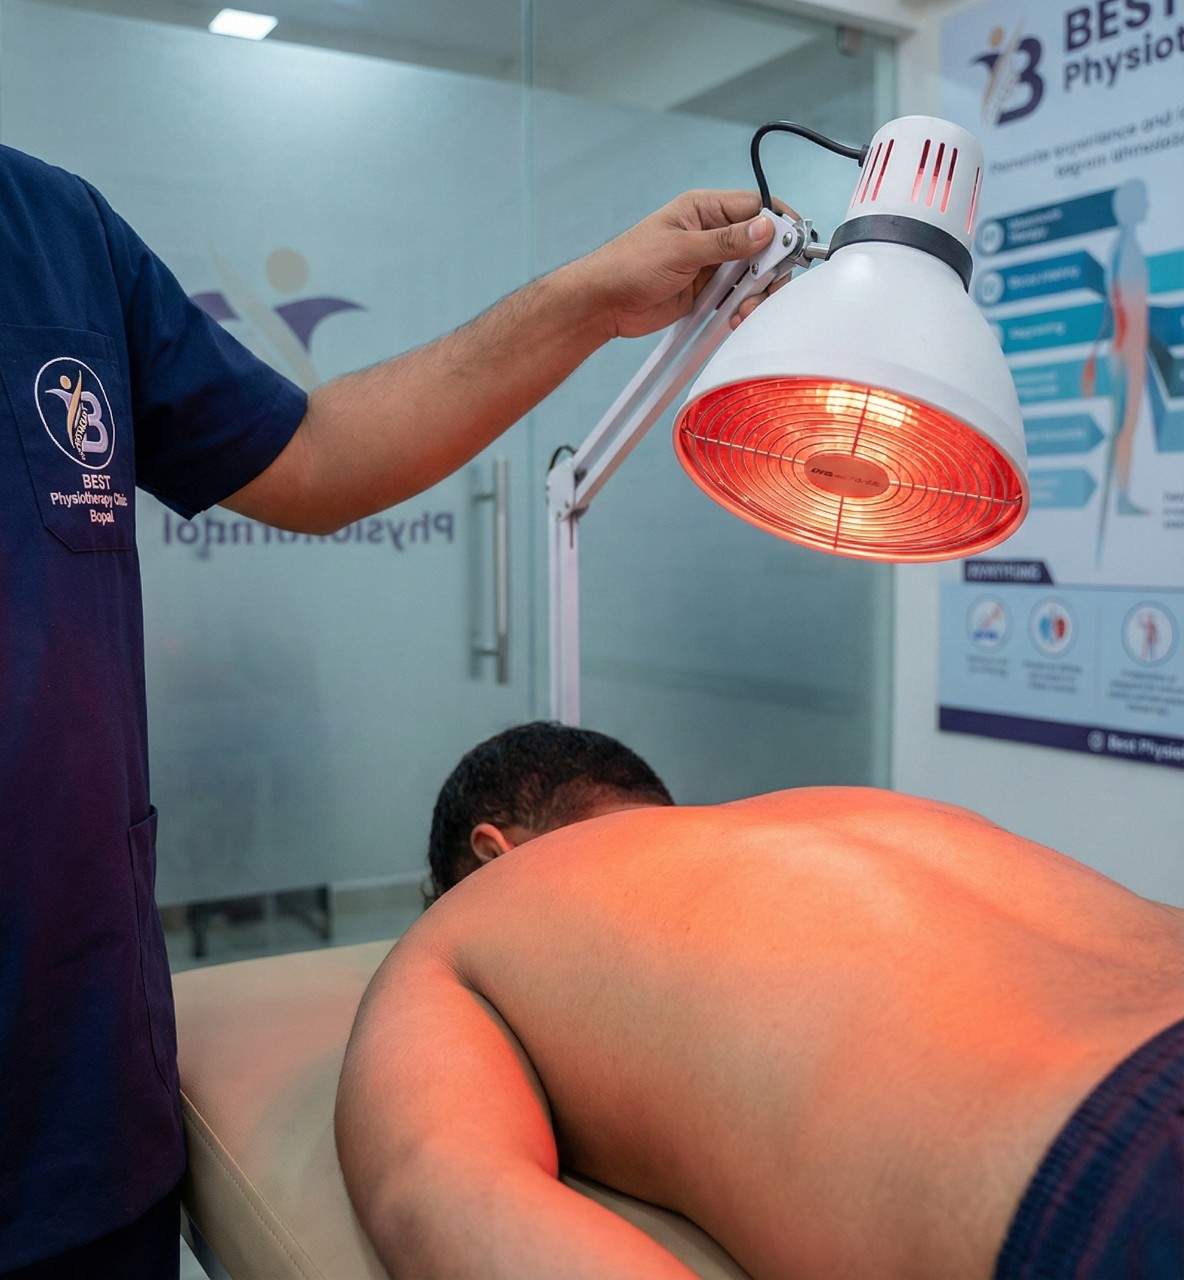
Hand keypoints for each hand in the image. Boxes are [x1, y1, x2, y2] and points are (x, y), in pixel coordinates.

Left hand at [577, 189, 796, 340]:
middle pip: (762, 244)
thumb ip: (727, 242)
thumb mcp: (681, 249)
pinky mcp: (707, 292)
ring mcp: (711, 264)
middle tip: (767, 285)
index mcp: (705, 209)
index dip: (779, 223)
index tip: (793, 244)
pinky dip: (743, 307)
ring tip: (747, 309)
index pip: (756, 207)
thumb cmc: (630, 264)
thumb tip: (767, 228)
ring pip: (753, 274)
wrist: (604, 303)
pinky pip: (737, 296)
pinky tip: (738, 316)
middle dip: (770, 265)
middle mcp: (712, 234)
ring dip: (757, 292)